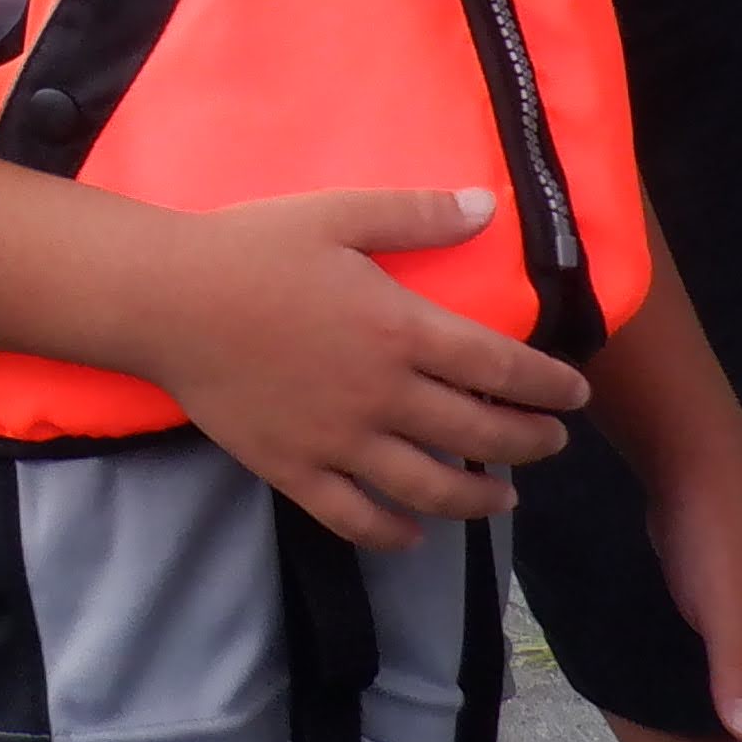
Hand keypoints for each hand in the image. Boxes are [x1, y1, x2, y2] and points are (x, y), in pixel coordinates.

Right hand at [134, 189, 591, 550]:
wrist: (166, 299)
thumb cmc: (251, 248)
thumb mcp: (338, 214)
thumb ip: (415, 215)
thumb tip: (485, 207)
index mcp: (400, 330)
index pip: (500, 367)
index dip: (548, 384)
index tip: (575, 394)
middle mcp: (381, 396)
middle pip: (477, 434)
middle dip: (528, 442)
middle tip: (551, 443)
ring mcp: (337, 441)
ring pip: (427, 489)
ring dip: (476, 498)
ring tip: (502, 498)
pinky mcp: (293, 470)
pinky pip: (353, 518)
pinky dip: (392, 534)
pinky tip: (413, 534)